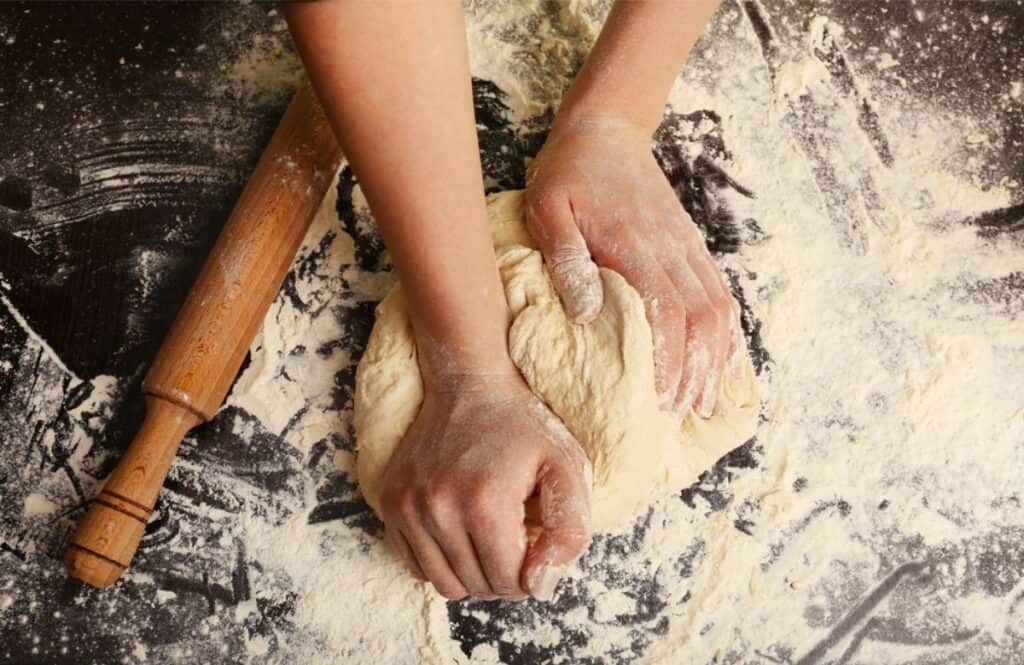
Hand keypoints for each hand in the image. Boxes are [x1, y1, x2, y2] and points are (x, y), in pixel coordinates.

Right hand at [379, 372, 591, 600]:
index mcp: (485, 503)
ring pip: (444, 584)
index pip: (510, 582)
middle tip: (515, 540)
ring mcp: (408, 506)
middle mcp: (439, 508)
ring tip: (488, 540)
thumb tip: (541, 588)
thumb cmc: (522, 427)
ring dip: (472, 574)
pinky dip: (441, 562)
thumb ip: (570, 533)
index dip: (532, 575)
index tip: (536, 546)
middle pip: (477, 586)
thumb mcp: (568, 468)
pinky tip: (459, 533)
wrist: (468, 385)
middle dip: (504, 575)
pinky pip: (415, 566)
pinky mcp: (391, 503)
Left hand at [525, 117, 740, 417]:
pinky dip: (726, 330)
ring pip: (717, 308)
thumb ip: (567, 259)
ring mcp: (686, 247)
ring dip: (717, 357)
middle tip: (683, 415)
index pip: (665, 314)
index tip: (661, 401)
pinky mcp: (691, 245)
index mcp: (635, 246)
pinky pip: (719, 291)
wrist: (605, 131)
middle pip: (701, 319)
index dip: (668, 361)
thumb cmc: (568, 175)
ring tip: (706, 400)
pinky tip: (723, 359)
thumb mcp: (548, 210)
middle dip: (697, 371)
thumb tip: (585, 315)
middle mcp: (671, 249)